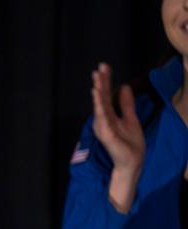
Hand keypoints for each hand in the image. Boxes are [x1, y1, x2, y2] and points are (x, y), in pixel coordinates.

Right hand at [90, 62, 145, 211]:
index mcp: (109, 115)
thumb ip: (126, 104)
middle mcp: (103, 120)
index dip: (106, 81)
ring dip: (97, 93)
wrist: (132, 162)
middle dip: (100, 83)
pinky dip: (99, 107)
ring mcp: (104, 127)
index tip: (104, 67)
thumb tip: (124, 87)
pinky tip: (97, 96)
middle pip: (101, 98)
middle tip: (99, 68)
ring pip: (99, 107)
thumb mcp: (131, 118)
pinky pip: (102, 118)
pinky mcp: (106, 134)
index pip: (106, 95)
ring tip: (96, 80)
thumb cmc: (130, 143)